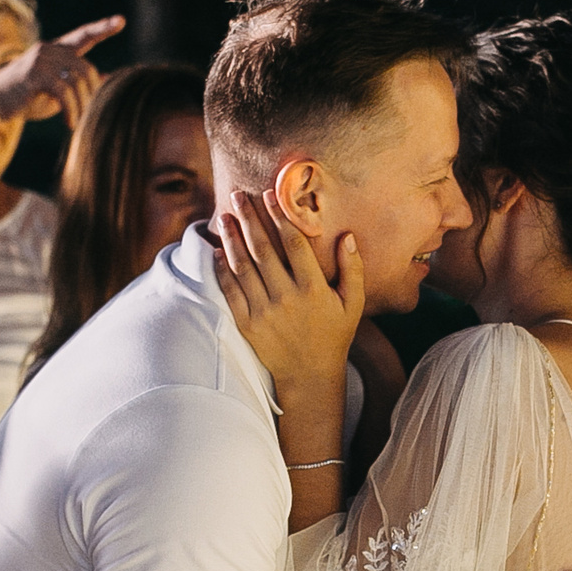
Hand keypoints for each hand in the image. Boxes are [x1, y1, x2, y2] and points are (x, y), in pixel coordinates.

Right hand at [0, 15, 118, 124]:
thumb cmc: (24, 101)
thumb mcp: (55, 92)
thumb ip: (77, 83)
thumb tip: (106, 77)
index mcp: (54, 50)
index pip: (82, 35)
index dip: (102, 28)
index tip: (121, 21)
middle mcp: (48, 50)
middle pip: (86, 68)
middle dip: (91, 94)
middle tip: (87, 114)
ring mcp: (40, 60)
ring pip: (77, 81)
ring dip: (81, 106)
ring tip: (76, 123)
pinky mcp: (35, 75)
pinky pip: (65, 93)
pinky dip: (71, 111)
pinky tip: (69, 124)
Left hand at [215, 191, 363, 403]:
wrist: (309, 375)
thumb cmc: (335, 335)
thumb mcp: (353, 303)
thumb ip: (353, 269)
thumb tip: (347, 236)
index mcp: (313, 289)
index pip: (293, 243)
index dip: (279, 216)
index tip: (268, 195)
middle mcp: (286, 298)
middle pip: (263, 249)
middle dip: (248, 219)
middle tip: (237, 196)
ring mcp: (264, 312)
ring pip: (242, 267)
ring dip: (231, 239)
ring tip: (224, 216)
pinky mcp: (247, 325)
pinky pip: (230, 292)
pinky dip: (222, 270)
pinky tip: (218, 251)